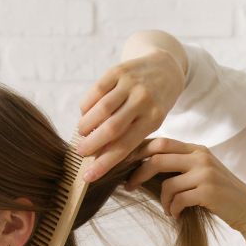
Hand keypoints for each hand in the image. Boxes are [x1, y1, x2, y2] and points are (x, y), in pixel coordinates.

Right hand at [76, 48, 184, 181]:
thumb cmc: (154, 104)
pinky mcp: (118, 70)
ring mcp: (131, 84)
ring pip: (101, 109)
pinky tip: (85, 114)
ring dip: (86, 125)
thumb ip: (128, 137)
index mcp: (153, 119)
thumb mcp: (150, 122)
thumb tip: (99, 158)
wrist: (165, 68)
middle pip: (111, 128)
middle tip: (80, 153)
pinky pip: (96, 91)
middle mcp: (143, 100)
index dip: (104, 163)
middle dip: (91, 144)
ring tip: (82, 133)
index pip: (125, 146)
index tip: (88, 176)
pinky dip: (86, 106)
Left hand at [126, 137, 245, 235]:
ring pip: (167, 184)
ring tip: (170, 210)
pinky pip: (178, 200)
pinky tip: (178, 215)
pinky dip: (173, 210)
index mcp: (196, 149)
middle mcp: (200, 156)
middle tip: (129, 186)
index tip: (123, 164)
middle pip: (158, 158)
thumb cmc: (219, 195)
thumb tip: (142, 167)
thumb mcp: (200, 173)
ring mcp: (205, 173)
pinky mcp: (208, 191)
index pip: (160, 142)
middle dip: (138, 173)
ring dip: (163, 201)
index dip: (138, 151)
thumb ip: (179, 166)